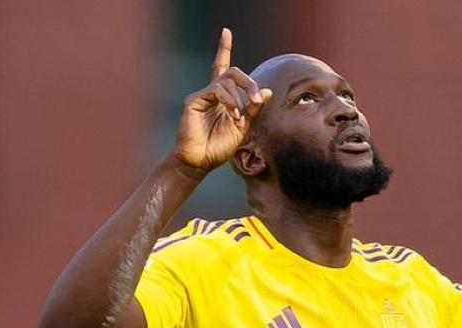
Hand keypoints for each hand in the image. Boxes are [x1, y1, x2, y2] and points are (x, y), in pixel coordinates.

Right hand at [173, 28, 272, 172]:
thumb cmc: (219, 147)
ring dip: (240, 97)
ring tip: (239, 117)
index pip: (223, 67)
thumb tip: (267, 92)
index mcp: (222, 97)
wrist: (200, 162)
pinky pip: (216, 90)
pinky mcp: (194, 101)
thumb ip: (254, 110)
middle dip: (249, 82)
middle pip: (232, 72)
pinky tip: (233, 115)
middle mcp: (211, 92)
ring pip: (227, 81)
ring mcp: (201, 95)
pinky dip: (229, 101)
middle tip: (257, 99)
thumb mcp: (244, 128)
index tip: (225, 31)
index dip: (223, 48)